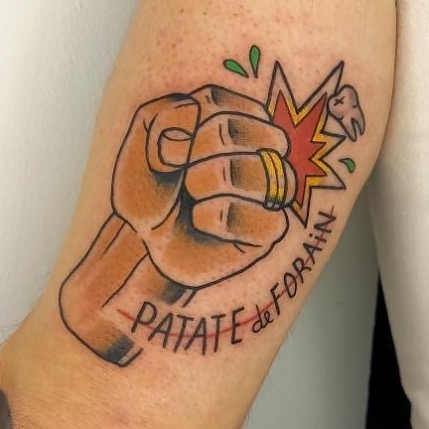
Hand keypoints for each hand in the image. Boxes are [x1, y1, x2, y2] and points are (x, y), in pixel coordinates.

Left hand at [112, 85, 295, 287]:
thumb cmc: (152, 184)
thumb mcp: (144, 138)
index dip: (187, 128)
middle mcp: (262, 149)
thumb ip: (167, 113)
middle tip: (184, 174)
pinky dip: (221, 219)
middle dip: (203, 151)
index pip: (222, 105)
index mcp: (237, 116)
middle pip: (252, 133)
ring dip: (212, 181)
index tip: (168, 152)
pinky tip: (201, 222)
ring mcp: (270, 189)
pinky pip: (266, 219)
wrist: (145, 235)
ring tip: (193, 195)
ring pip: (266, 174)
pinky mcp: (270, 228)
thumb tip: (199, 116)